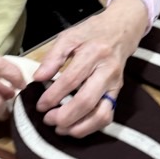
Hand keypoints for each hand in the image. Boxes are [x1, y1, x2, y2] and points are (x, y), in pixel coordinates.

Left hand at [32, 0, 147, 137]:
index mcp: (94, 53)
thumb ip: (52, 57)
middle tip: (48, 120)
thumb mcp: (69, 36)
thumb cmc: (92, 33)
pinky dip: (91, 127)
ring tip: (61, 129)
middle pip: (86, 101)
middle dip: (65, 116)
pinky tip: (76, 127)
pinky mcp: (118, 94)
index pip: (71, 80)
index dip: (53, 96)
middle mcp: (107, 71)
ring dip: (80, 127)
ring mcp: (115, 85)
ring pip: (101, 114)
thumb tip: (38, 78)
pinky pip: (107, 116)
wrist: (121, 30)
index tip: (40, 105)